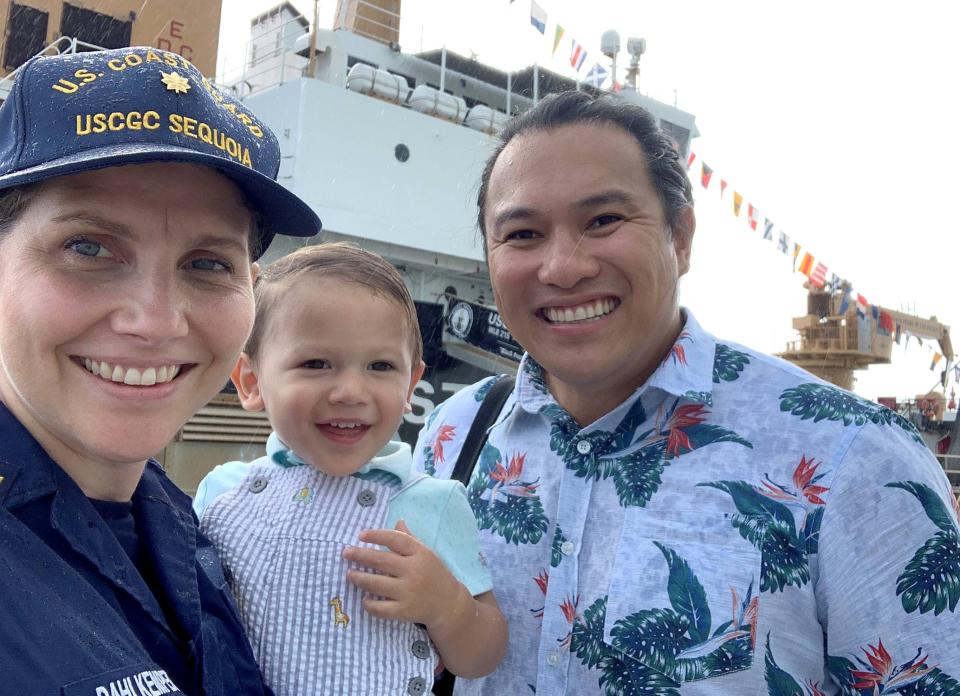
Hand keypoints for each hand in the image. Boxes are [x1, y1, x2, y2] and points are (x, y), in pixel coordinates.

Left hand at [343, 520, 467, 631]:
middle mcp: (414, 571)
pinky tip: (364, 599)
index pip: (395, 539)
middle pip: (381, 560)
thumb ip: (409, 539)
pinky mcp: (405, 611)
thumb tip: (397, 521)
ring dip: (359, 578)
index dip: (376, 535)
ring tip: (349, 574)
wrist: (448, 603)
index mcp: (420, 553)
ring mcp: (409, 592)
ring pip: (376, 584)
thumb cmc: (434, 574)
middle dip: (360, 555)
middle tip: (346, 553)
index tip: (360, 535)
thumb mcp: (426, 553)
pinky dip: (369, 604)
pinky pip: (381, 608)